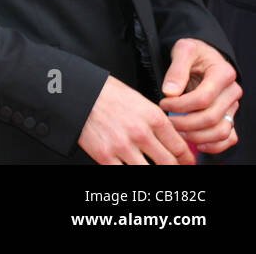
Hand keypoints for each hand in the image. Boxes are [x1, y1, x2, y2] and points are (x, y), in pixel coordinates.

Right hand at [78, 74, 194, 163]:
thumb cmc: (106, 92)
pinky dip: (130, 171)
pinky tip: (130, 167)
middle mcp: (140, 133)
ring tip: (151, 167)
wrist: (77, 91)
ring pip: (149, 172)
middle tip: (174, 168)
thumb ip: (156, 120)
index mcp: (152, 116)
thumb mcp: (138, 100)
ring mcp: (122, 146)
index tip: (188, 163)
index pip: (180, 147)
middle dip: (174, 169)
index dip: (187, 160)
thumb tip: (170, 139)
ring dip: (153, 172)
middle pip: (169, 163)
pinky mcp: (104, 155)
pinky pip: (124, 173)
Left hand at [159, 38, 241, 155]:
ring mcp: (233, 106)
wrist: (204, 57)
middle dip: (185, 123)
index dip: (180, 105)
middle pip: (211, 117)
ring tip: (177, 131)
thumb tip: (170, 92)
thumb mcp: (183, 50)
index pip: (203, 98)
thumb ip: (176, 69)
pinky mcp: (230, 117)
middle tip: (167, 121)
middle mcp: (232, 92)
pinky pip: (228, 138)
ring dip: (197, 136)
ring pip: (221, 131)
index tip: (163, 103)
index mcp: (223, 73)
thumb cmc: (193, 53)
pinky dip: (213, 145)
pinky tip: (194, 142)